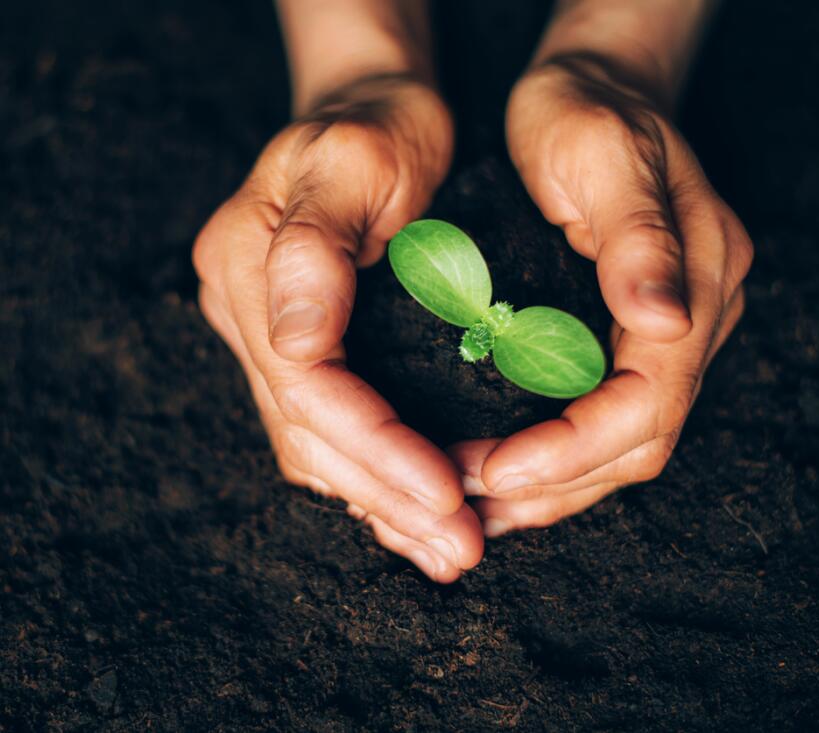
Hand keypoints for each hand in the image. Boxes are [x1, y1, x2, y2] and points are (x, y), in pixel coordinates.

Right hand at [193, 75, 482, 580]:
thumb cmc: (379, 124)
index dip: (376, 447)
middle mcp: (247, 312)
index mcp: (247, 265)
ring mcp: (268, 334)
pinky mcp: (300, 348)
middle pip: (310, 433)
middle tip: (461, 548)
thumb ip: (315, 249)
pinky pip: (329, 431)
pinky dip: (374, 479)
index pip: (307, 387)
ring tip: (447, 550)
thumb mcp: (356, 159)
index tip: (446, 493)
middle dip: (387, 497)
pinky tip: (414, 515)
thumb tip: (297, 350)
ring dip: (383, 505)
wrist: (373, 108)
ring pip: (315, 447)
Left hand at [451, 55, 752, 535]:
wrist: (595, 87)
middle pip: (640, 441)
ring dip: (554, 487)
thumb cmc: (587, 109)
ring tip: (477, 502)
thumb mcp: (604, 151)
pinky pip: (606, 417)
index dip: (574, 448)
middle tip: (468, 497)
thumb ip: (639, 236)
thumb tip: (666, 324)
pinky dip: (557, 457)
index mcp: (701, 280)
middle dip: (555, 483)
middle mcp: (698, 319)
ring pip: (625, 445)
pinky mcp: (638, 337)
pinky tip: (504, 470)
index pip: (649, 401)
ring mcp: (674, 332)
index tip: (496, 469)